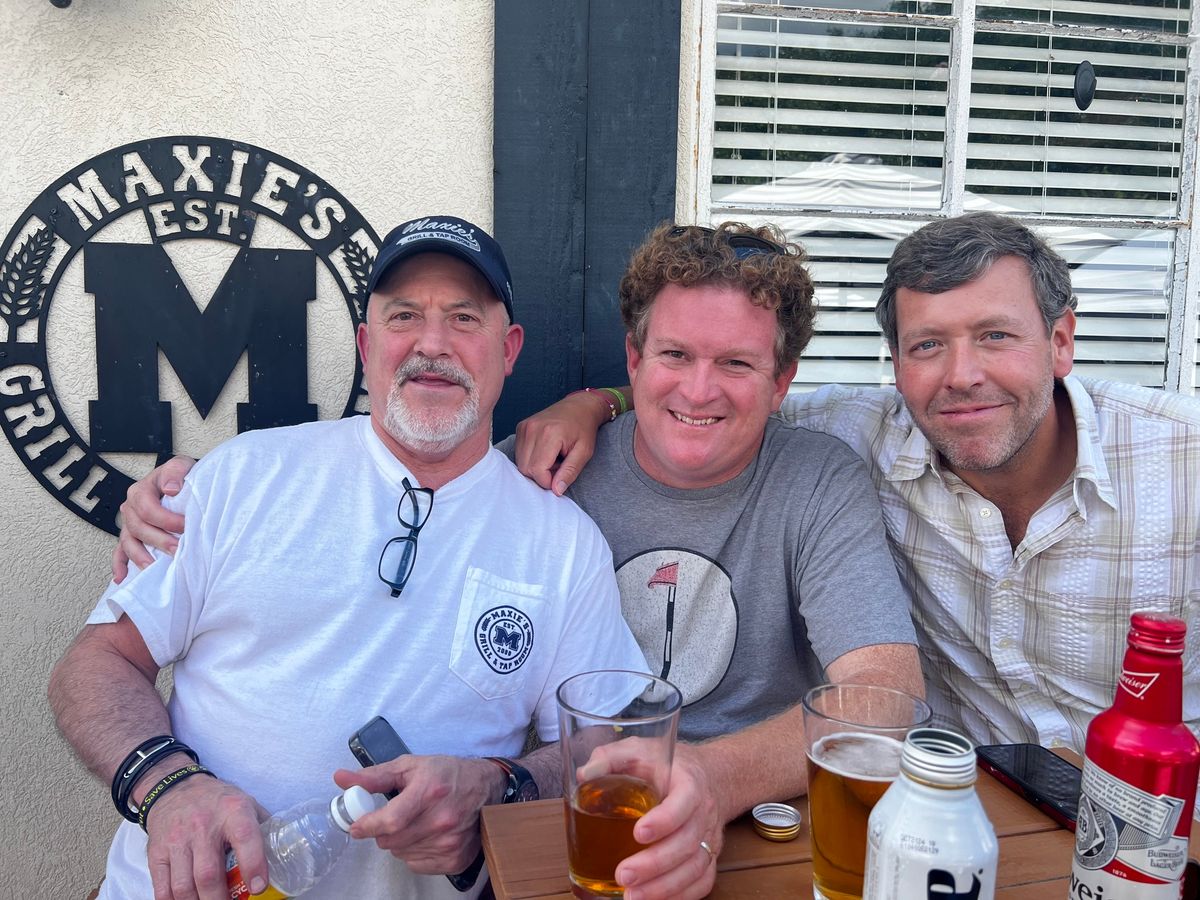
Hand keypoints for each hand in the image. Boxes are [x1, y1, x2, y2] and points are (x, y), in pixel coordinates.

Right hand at [113, 455, 195, 581]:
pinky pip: (120, 551)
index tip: (185, 526)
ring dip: (139, 556)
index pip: (147, 508)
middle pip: (138, 527)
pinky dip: (119, 564)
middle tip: (177, 550)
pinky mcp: (132, 536)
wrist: (182, 483)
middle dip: (158, 540)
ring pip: (128, 542)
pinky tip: (121, 577)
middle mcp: (131, 507)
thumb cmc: (182, 477)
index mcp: (141, 490)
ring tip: (153, 568)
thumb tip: (171, 489)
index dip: (165, 519)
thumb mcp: (182, 466)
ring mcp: (129, 523)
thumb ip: (176, 472)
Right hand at [142, 773, 267, 899]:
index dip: (253, 864)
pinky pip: (162, 887)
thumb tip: (286, 853)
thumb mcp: (246, 803)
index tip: (258, 888)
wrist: (174, 788)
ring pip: (183, 886)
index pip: (245, 837)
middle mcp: (203, 825)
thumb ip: (264, 827)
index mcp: (233, 811)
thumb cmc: (217, 801)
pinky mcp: (156, 853)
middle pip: (208, 874)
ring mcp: (177, 840)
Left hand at [335, 755, 501, 874]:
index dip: (367, 826)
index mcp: (429, 791)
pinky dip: (414, 852)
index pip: (390, 820)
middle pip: (392, 841)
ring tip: (414, 823)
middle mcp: (442, 819)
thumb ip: (374, 776)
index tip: (356, 826)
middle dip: (383, 831)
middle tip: (392, 818)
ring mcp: (450, 842)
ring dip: (399, 842)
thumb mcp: (410, 766)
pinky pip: (417, 864)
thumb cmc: (446, 773)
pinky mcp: (456, 858)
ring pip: (401, 854)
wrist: (486, 787)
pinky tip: (426, 835)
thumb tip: (341, 778)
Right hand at [514, 392, 608, 494]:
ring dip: (535, 467)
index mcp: (550, 434)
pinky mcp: (521, 427)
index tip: (560, 475)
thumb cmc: (584, 429)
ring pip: (520, 462)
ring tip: (552, 458)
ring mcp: (524, 427)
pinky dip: (531, 458)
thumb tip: (556, 491)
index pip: (537, 471)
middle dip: (541, 475)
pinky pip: (519, 453)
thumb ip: (570, 472)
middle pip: (526, 468)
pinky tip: (545, 452)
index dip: (548, 481)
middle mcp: (532, 428)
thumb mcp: (584, 452)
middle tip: (558, 465)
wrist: (579, 406)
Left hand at [616, 746, 722, 899]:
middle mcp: (704, 812)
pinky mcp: (708, 856)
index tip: (638, 833)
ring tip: (632, 898)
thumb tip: (585, 775)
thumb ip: (610, 758)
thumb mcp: (638, 749)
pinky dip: (681, 896)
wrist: (708, 775)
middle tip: (623, 875)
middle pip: (687, 842)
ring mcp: (708, 837)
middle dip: (655, 863)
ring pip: (696, 867)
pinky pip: (702, 882)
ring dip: (665, 887)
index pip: (684, 802)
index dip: (664, 820)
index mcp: (689, 782)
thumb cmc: (665, 765)